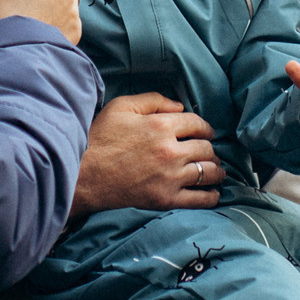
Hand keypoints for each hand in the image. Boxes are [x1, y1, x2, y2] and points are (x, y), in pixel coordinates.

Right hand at [73, 92, 222, 215]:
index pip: (197, 124)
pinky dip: (211, 195)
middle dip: (210, 148)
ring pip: (208, 172)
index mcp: (161, 125)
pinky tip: (213, 192)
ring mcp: (170, 177)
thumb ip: (153, 100)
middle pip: (206, 148)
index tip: (206, 132)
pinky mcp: (166, 199)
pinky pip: (200, 199)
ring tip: (216, 170)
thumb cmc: (99, 138)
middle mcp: (170, 151)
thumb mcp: (122, 106)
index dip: (205, 127)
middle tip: (209, 152)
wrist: (83, 176)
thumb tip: (179, 107)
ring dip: (216, 170)